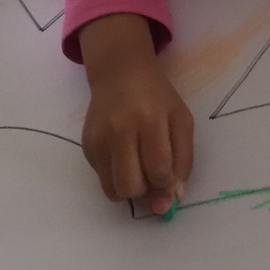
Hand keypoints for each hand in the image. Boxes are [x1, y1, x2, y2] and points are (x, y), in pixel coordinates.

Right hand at [79, 14, 192, 213]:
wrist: (120, 73)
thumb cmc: (157, 97)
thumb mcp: (181, 120)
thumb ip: (183, 159)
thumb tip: (175, 196)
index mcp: (149, 120)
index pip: (159, 171)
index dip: (167, 185)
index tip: (170, 180)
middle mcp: (119, 130)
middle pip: (131, 187)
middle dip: (146, 192)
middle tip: (153, 180)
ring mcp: (99, 139)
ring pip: (113, 190)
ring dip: (130, 190)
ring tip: (139, 173)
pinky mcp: (86, 146)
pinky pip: (102, 180)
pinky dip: (116, 178)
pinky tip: (124, 159)